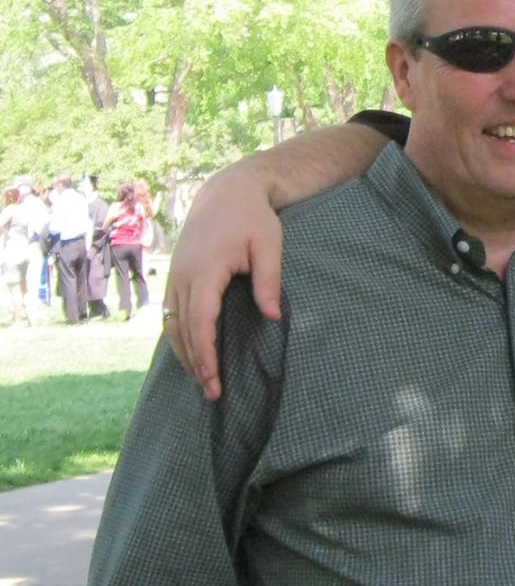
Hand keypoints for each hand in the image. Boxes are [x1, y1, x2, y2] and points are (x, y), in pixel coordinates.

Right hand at [163, 163, 282, 400]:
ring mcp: (176, 274)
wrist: (226, 192)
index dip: (205, 354)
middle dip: (196, 363)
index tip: (214, 380)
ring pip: (172, 323)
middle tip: (212, 394)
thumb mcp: (269, 245)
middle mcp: (183, 275)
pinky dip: (179, 336)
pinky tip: (191, 354)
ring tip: (202, 381)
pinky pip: (171, 313)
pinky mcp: (176, 275)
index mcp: (205, 269)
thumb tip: (272, 316)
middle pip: (182, 329)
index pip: (200, 321)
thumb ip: (269, 280)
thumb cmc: (253, 218)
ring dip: (184, 353)